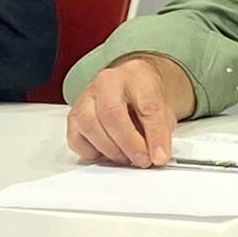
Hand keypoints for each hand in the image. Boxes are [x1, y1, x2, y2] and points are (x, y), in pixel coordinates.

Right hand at [66, 53, 194, 167]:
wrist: (129, 88)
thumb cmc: (144, 98)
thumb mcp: (163, 110)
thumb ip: (160, 132)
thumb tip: (157, 156)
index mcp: (136, 76)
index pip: (147, 105)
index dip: (155, 135)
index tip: (159, 156)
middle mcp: (107, 82)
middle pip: (111, 113)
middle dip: (128, 143)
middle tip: (142, 160)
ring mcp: (86, 97)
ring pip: (88, 124)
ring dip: (109, 149)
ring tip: (126, 158)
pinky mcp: (74, 115)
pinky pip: (75, 138)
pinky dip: (91, 152)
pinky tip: (106, 154)